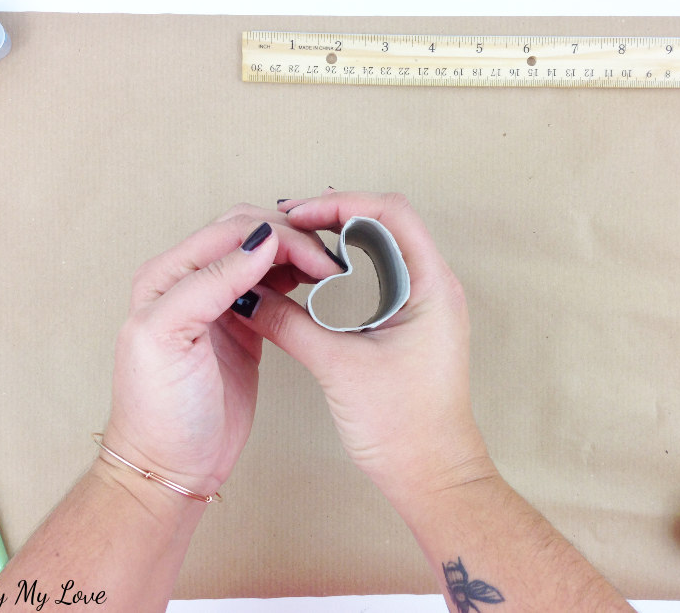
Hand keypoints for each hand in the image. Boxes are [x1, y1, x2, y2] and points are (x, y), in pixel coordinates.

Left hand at [101, 205, 345, 500]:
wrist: (173, 466)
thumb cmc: (159, 410)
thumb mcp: (168, 337)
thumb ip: (209, 282)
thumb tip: (260, 239)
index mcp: (166, 275)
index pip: (228, 232)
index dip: (276, 237)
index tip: (317, 259)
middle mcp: (191, 281)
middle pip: (247, 234)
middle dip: (292, 239)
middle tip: (330, 264)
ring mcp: (220, 302)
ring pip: (264, 255)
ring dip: (297, 254)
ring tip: (330, 271)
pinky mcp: (245, 324)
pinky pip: (274, 285)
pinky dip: (296, 278)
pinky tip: (317, 285)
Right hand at [244, 192, 494, 499]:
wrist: (431, 475)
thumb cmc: (404, 426)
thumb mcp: (339, 367)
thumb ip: (289, 325)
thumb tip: (247, 296)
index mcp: (430, 286)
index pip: (389, 213)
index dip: (339, 204)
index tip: (296, 215)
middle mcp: (432, 286)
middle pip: (382, 225)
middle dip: (332, 219)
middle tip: (285, 227)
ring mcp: (421, 306)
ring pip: (376, 253)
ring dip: (335, 246)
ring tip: (290, 249)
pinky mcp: (406, 325)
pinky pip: (373, 282)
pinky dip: (341, 274)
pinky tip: (308, 284)